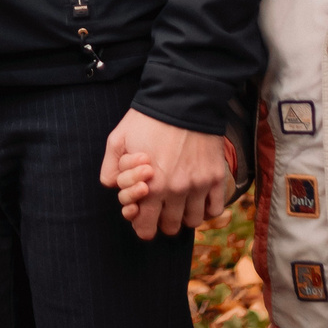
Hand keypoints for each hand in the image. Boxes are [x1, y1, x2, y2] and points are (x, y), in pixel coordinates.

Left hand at [100, 109, 232, 240]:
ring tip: (180, 200)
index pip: (146, 229)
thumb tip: (114, 190)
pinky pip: (215, 209)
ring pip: (193, 221)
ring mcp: (199, 185)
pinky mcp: (217, 177)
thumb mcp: (117, 140)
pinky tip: (198, 197)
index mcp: (151, 187)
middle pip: (170, 228)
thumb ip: (110, 170)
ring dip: (185, 215)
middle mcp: (176, 191)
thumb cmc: (148, 119)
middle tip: (161, 204)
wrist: (183, 98)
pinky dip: (207, 209)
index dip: (141, 224)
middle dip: (162, 220)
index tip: (143, 212)